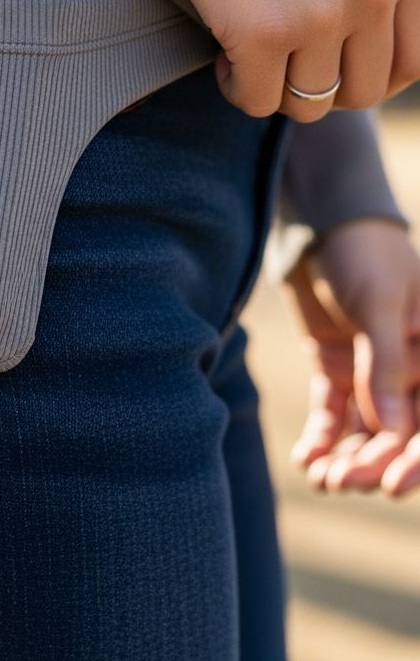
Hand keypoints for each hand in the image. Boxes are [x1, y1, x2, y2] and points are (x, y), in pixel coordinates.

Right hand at [174, 0, 419, 122]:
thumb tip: (366, 42)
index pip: (414, 63)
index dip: (367, 74)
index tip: (329, 62)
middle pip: (363, 92)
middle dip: (322, 87)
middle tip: (285, 62)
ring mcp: (322, 16)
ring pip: (308, 103)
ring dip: (277, 89)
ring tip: (249, 56)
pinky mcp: (264, 32)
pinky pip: (255, 100)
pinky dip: (236, 86)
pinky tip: (224, 54)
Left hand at [287, 218, 419, 495]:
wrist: (321, 228)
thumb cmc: (365, 254)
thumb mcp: (380, 303)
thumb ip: (384, 363)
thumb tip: (390, 429)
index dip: (417, 458)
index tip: (392, 487)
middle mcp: (411, 373)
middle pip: (399, 433)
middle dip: (373, 462)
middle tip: (342, 484)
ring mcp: (371, 374)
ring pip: (365, 430)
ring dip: (347, 457)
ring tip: (323, 479)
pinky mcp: (336, 370)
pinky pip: (333, 414)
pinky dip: (322, 437)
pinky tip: (306, 459)